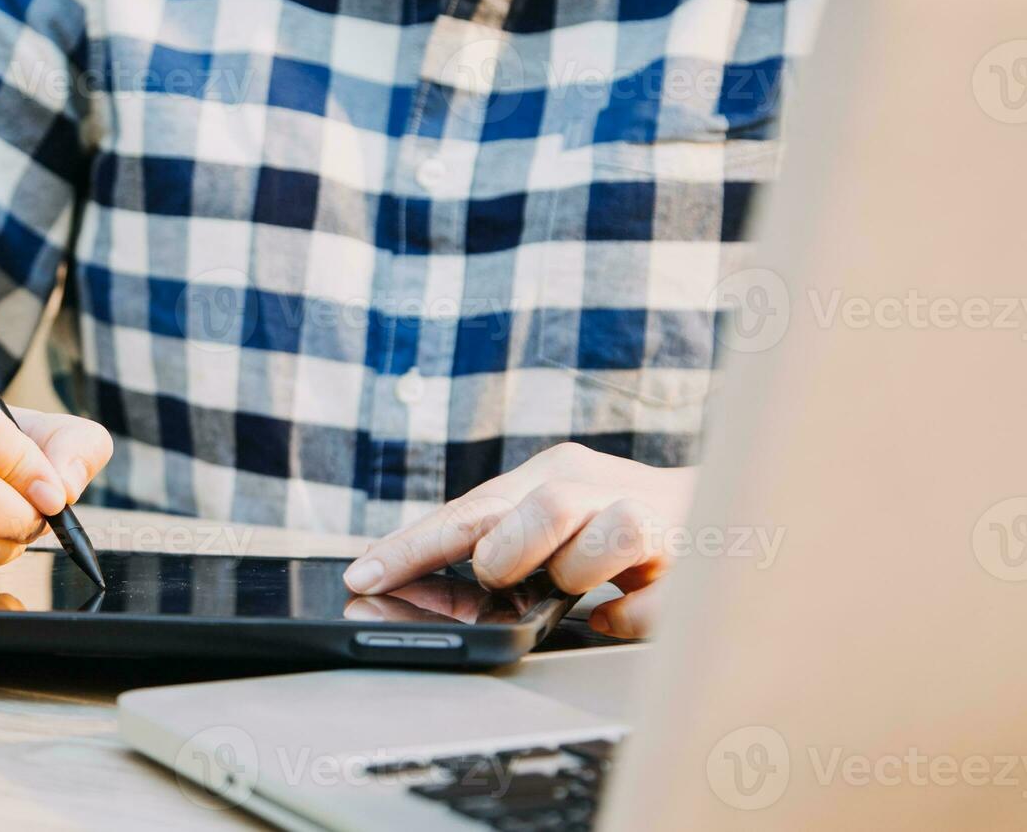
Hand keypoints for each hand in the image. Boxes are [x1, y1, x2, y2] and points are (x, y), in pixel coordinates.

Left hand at [341, 443, 696, 637]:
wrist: (729, 507)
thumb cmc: (613, 520)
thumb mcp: (549, 518)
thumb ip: (497, 544)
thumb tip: (414, 583)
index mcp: (553, 472)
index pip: (469, 510)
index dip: (411, 547)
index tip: (361, 579)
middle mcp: (600, 487)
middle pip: (545, 506)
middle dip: (511, 553)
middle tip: (504, 576)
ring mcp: (653, 521)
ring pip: (612, 534)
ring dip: (581, 573)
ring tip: (578, 587)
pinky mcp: (696, 565)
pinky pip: (657, 601)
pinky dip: (632, 618)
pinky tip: (619, 615)